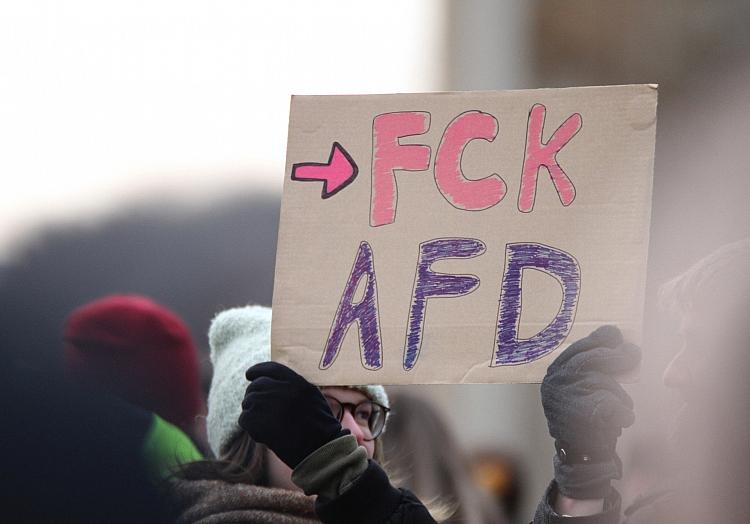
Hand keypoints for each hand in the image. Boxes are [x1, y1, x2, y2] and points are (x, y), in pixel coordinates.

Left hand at [239, 361, 345, 468]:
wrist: (319, 449)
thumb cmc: (318, 425)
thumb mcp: (311, 396)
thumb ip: (293, 386)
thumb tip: (270, 381)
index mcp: (296, 382)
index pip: (269, 368)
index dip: (257, 370)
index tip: (249, 375)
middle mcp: (281, 389)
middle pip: (256, 386)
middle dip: (254, 396)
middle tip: (260, 410)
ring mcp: (268, 405)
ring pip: (248, 402)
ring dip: (252, 412)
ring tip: (266, 424)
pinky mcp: (258, 422)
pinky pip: (244, 419)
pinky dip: (250, 427)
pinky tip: (263, 434)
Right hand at [541, 325, 640, 498]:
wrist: (580, 457)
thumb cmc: (586, 417)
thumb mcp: (581, 386)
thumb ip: (592, 364)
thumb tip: (615, 334)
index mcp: (553, 373)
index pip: (577, 348)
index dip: (598, 339)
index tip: (614, 334)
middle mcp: (555, 383)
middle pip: (591, 360)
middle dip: (616, 356)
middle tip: (634, 353)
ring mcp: (565, 398)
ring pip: (605, 384)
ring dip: (620, 396)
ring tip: (619, 410)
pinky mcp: (580, 415)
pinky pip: (613, 404)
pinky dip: (623, 413)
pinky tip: (622, 421)